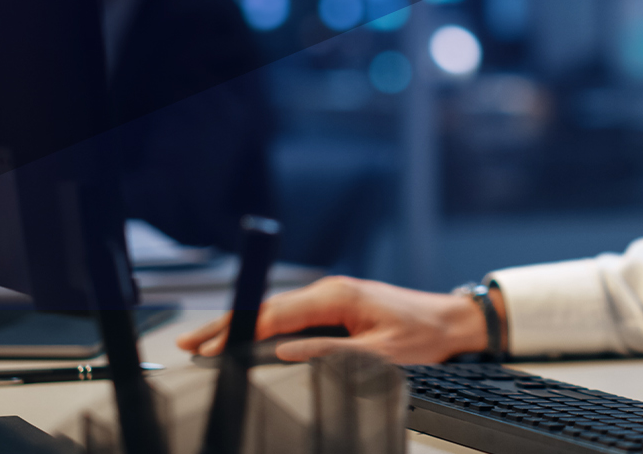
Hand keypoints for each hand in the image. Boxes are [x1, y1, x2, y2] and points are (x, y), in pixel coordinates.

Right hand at [174, 275, 498, 364]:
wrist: (450, 321)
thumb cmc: (422, 334)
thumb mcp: (379, 351)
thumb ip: (330, 352)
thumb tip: (286, 353)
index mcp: (338, 296)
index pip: (276, 313)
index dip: (238, 329)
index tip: (210, 344)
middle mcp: (331, 290)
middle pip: (268, 308)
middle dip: (228, 325)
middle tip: (191, 343)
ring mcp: (333, 296)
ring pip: (277, 311)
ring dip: (242, 326)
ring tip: (208, 343)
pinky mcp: (337, 305)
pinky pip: (293, 315)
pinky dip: (265, 327)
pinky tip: (247, 339)